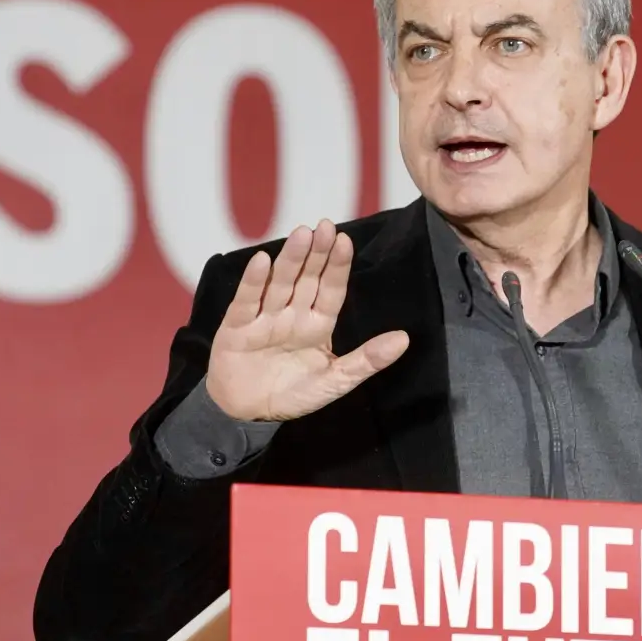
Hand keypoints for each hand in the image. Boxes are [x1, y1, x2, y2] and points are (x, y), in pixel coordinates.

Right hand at [204, 220, 409, 421]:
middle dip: (316, 253)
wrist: (248, 415)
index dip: (337, 266)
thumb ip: (367, 360)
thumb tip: (404, 339)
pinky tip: (262, 260)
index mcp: (317, 324)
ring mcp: (265, 317)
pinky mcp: (237, 326)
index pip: (331, 289)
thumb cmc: (293, 395)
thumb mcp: (336, 381)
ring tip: (302, 234)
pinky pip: (247, 301)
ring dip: (290, 259)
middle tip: (325, 225)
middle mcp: (292, 314)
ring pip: (280, 283)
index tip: (345, 240)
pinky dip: (254, 281)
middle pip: (306, 278)